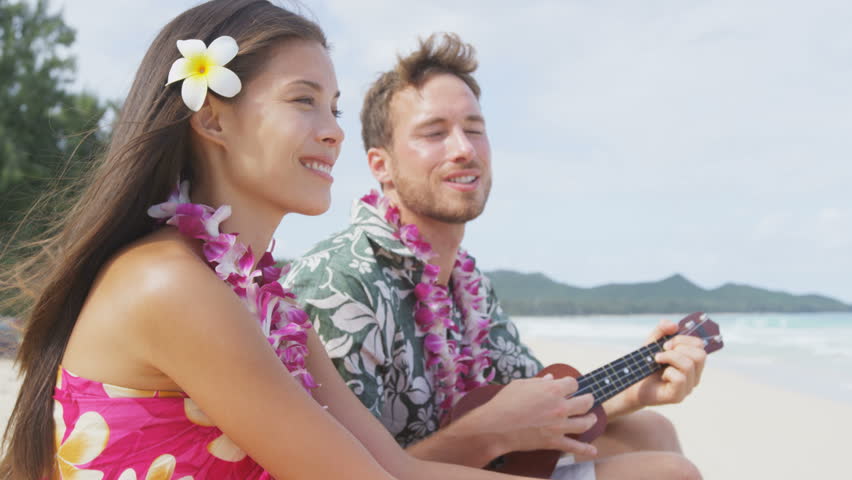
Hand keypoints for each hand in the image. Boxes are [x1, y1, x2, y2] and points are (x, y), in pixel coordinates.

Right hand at [473, 374, 597, 456]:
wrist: (496, 426)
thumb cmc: (505, 402)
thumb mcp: (520, 385)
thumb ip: (538, 382)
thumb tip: (550, 378)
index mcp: (552, 389)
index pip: (573, 383)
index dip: (571, 384)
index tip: (569, 386)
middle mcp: (560, 407)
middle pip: (585, 402)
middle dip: (588, 399)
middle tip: (587, 399)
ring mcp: (559, 425)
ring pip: (585, 423)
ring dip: (591, 419)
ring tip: (591, 418)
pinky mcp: (554, 441)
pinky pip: (574, 446)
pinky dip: (585, 449)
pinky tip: (593, 449)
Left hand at [629, 320, 707, 407]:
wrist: (632, 384)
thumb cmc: (646, 364)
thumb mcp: (653, 342)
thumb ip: (662, 330)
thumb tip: (674, 325)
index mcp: (692, 362)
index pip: (700, 345)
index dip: (683, 339)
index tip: (666, 343)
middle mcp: (694, 375)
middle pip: (700, 354)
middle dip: (678, 348)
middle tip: (662, 351)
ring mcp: (688, 387)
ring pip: (689, 365)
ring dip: (670, 357)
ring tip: (657, 360)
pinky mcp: (678, 396)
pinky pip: (680, 378)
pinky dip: (667, 372)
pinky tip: (661, 376)